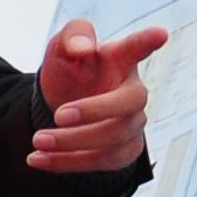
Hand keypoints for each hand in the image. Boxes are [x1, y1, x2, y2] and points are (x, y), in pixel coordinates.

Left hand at [30, 21, 166, 174]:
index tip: (159, 34)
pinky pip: (102, 162)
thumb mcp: (61, 50)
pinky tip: (37, 159)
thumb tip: (81, 48)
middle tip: (58, 115)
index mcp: (119, 60)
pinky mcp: (123, 151)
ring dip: (73, 142)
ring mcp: (131, 123)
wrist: (62, 108)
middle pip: (131, 102)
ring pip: (115, 138)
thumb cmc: (70, 73)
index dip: (147, 41)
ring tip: (38, 140)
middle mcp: (131, 92)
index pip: (135, 47)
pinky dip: (67, 162)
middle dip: (95, 110)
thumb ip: (71, 37)